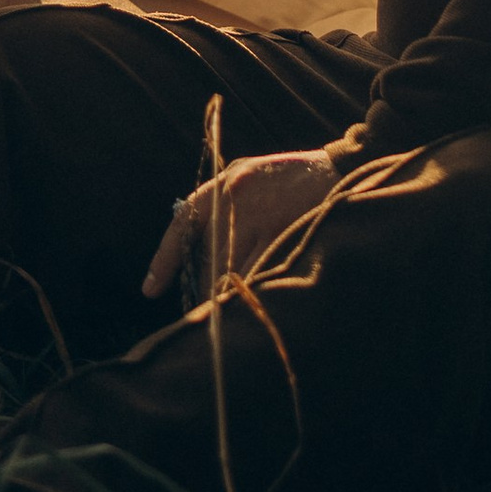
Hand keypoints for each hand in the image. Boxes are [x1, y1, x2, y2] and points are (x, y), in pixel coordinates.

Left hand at [140, 148, 342, 302]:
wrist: (340, 172)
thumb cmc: (292, 181)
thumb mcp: (250, 178)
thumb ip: (224, 207)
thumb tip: (201, 257)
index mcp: (226, 181)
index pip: (184, 221)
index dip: (164, 258)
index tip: (150, 290)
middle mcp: (238, 195)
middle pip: (210, 259)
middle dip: (207, 290)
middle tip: (202, 317)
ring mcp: (263, 215)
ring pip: (232, 272)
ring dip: (228, 297)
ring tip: (227, 319)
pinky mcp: (285, 234)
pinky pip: (259, 274)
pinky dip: (254, 291)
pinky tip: (257, 302)